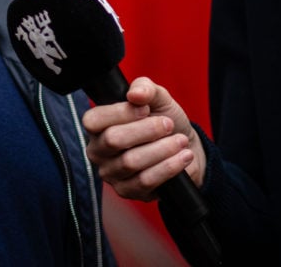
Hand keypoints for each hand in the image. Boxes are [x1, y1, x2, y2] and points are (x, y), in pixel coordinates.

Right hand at [82, 76, 205, 200]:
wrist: (186, 148)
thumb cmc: (164, 120)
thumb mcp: (157, 98)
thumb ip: (145, 88)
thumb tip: (135, 93)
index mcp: (97, 126)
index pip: (94, 120)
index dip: (120, 113)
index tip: (146, 108)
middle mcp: (98, 150)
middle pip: (113, 140)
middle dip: (147, 131)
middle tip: (168, 124)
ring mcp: (110, 173)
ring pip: (131, 162)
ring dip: (162, 149)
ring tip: (180, 140)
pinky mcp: (127, 191)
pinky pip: (145, 181)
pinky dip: (168, 167)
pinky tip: (182, 157)